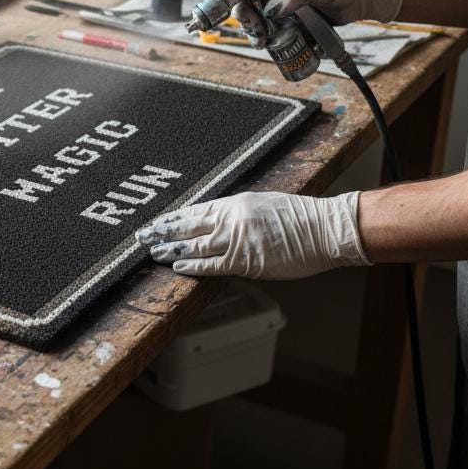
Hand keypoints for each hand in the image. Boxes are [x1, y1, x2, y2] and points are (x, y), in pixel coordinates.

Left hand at [135, 191, 369, 279]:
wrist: (325, 228)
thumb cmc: (300, 218)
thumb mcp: (262, 204)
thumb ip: (238, 213)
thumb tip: (217, 221)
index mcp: (235, 203)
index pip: (194, 210)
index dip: (172, 219)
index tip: (155, 223)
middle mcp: (231, 218)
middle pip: (188, 226)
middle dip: (162, 232)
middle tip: (142, 237)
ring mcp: (238, 239)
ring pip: (195, 245)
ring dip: (171, 249)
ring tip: (153, 253)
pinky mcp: (247, 260)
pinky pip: (212, 264)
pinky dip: (193, 265)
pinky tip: (178, 266)